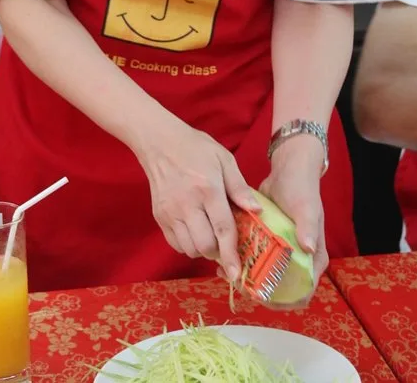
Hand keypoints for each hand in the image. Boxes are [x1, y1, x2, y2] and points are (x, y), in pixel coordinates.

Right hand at [136, 121, 260, 280]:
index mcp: (208, 190)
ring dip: (202, 250)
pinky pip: (175, 243)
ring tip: (210, 237)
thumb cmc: (196, 149)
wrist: (160, 143)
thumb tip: (257, 211)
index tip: (237, 272)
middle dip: (218, 252)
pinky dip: (187, 246)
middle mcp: (187, 204)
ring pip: (188, 248)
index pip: (223, 229)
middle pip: (204, 245)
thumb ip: (240, 188)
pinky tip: (194, 233)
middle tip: (225, 244)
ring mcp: (170, 212)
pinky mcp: (159, 216)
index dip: (231, 254)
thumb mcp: (224, 160)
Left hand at [214, 135, 327, 308]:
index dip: (280, 302)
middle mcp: (297, 260)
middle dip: (254, 290)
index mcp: (313, 259)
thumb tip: (309, 248)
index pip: (301, 293)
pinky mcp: (266, 241)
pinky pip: (252, 257)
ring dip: (243, 276)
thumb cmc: (303, 190)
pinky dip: (239, 259)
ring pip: (261, 274)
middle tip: (234, 281)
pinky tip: (222, 255)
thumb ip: (308, 228)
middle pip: (276, 288)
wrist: (290, 170)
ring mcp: (280, 251)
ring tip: (223, 269)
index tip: (258, 297)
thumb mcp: (307, 208)